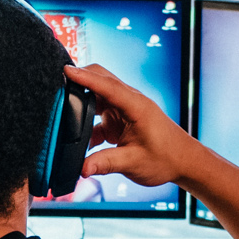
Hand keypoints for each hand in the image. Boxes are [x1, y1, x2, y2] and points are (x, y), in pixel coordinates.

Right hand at [67, 62, 201, 188]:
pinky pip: (97, 115)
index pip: (107, 86)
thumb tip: (82, 168)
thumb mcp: (134, 162)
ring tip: (61, 112)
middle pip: (100, 80)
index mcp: (136, 106)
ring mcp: (124, 109)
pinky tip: (79, 141)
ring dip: (80, 103)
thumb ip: (105, 163)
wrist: (182, 162)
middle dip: (79, 80)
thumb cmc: (166, 158)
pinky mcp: (120, 119)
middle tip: (56, 85)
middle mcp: (130, 102)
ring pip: (97, 96)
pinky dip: (86, 125)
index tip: (65, 70)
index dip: (85, 77)